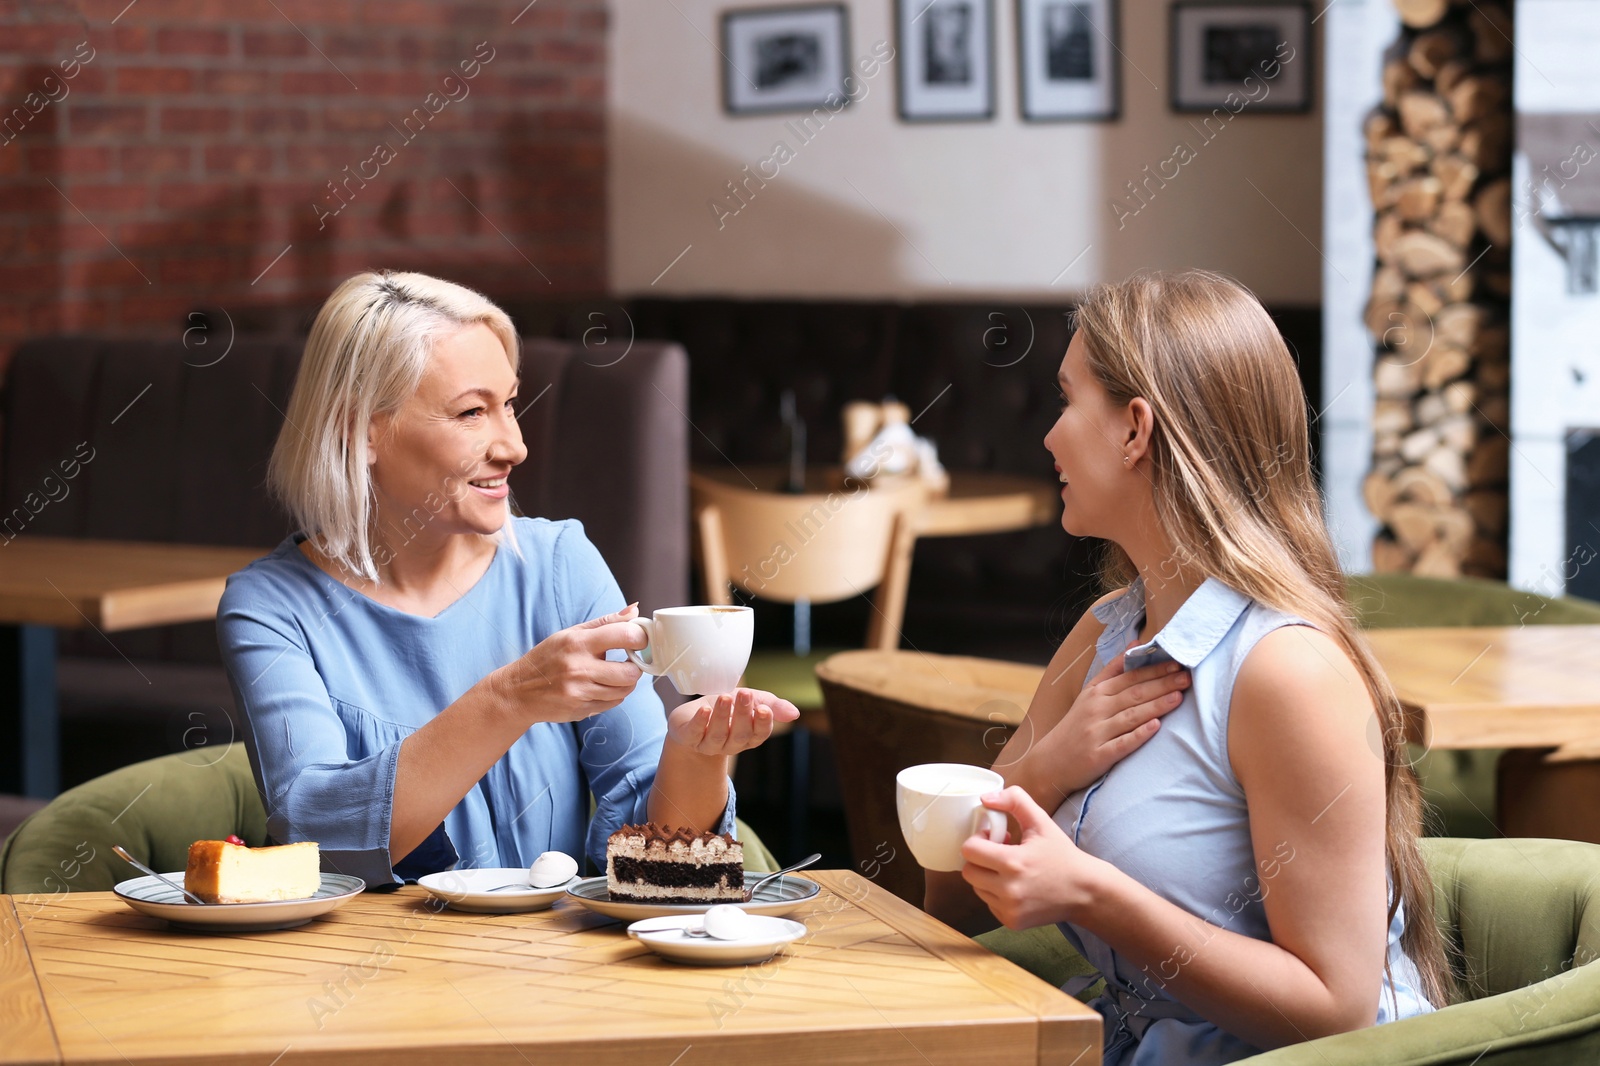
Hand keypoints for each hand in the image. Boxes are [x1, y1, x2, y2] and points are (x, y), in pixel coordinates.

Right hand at [493, 604, 647, 723]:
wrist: (519, 692)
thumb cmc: (547, 658)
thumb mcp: (571, 634)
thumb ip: (605, 622)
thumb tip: (635, 610)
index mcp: (578, 643)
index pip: (624, 636)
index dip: (640, 638)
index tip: (639, 640)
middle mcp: (579, 669)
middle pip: (630, 672)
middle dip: (635, 666)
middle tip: (630, 661)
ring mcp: (579, 693)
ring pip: (624, 691)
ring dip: (626, 682)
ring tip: (615, 673)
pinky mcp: (581, 710)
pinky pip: (613, 704)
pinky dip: (614, 695)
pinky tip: (602, 686)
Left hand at [666, 688, 799, 755]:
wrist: (692, 717)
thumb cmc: (726, 708)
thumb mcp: (751, 701)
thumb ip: (773, 705)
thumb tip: (795, 713)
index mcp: (748, 736)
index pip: (759, 734)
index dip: (762, 724)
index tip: (764, 708)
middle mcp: (730, 743)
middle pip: (740, 735)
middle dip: (743, 715)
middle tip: (744, 694)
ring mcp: (709, 744)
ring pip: (718, 735)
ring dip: (722, 716)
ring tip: (726, 697)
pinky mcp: (689, 737)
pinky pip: (695, 733)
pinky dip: (700, 722)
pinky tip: (704, 710)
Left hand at [961, 786, 1102, 928]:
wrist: (1085, 892)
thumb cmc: (1062, 856)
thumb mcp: (1042, 821)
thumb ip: (1015, 800)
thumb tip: (985, 799)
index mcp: (1013, 863)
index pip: (969, 850)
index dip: (978, 840)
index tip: (993, 838)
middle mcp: (1008, 890)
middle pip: (968, 871)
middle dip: (979, 859)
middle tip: (999, 852)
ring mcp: (1009, 909)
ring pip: (977, 888)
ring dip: (986, 876)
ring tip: (1009, 868)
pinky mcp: (1011, 923)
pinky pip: (988, 903)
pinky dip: (995, 893)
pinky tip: (1015, 885)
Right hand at [1005, 652, 1188, 803]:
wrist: (1050, 762)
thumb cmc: (1076, 725)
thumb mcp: (1089, 693)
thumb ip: (1113, 668)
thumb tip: (1137, 642)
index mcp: (1096, 693)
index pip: (1130, 678)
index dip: (1155, 670)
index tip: (1177, 663)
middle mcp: (1096, 710)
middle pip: (1134, 694)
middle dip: (1162, 684)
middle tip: (1186, 677)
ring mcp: (1097, 733)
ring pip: (1131, 716)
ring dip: (1156, 706)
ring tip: (1179, 697)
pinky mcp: (1099, 756)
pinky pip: (1121, 744)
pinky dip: (1138, 735)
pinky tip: (1155, 727)